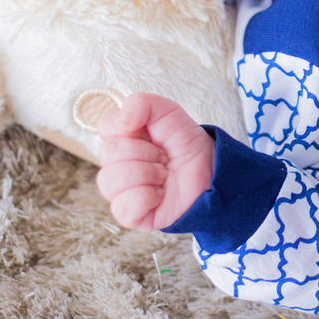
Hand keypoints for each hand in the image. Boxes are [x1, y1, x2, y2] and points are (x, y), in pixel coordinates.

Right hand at [96, 93, 215, 231]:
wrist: (212, 171)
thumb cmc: (187, 144)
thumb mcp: (169, 113)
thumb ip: (142, 103)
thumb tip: (122, 121)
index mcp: (123, 138)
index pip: (106, 125)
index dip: (130, 126)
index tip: (152, 132)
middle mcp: (117, 163)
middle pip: (108, 153)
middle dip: (145, 152)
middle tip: (164, 156)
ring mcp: (122, 190)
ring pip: (109, 181)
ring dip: (146, 173)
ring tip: (163, 174)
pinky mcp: (131, 215)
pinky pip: (122, 207)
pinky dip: (146, 197)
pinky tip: (160, 194)